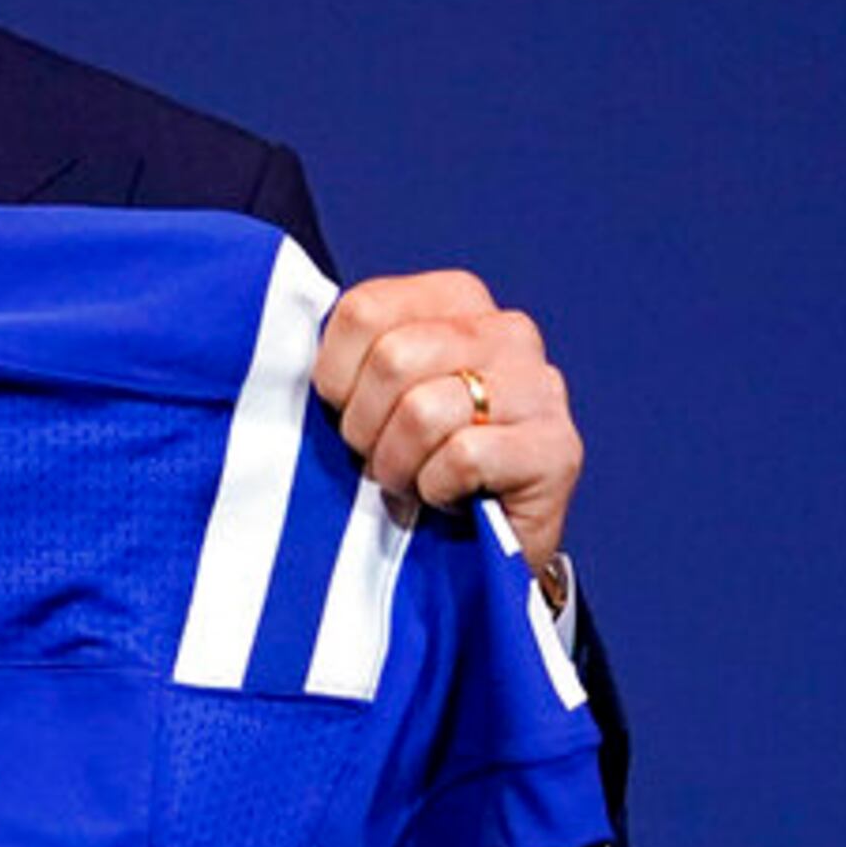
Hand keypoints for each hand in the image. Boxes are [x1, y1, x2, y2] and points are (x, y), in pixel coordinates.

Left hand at [311, 270, 582, 593]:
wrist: (480, 547)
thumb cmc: (414, 460)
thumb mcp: (373, 394)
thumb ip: (349, 356)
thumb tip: (286, 343)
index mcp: (458, 299)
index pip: (365, 310)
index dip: (336, 377)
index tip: (349, 412)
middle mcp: (507, 330)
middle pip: (393, 359)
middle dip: (366, 427)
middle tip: (381, 459)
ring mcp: (540, 387)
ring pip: (425, 410)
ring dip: (400, 464)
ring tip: (414, 480)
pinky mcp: (559, 448)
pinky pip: (463, 457)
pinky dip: (437, 490)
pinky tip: (452, 497)